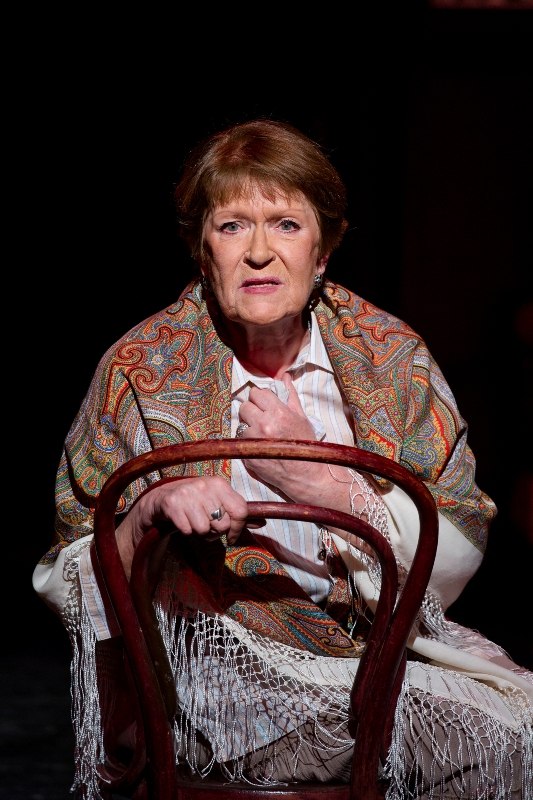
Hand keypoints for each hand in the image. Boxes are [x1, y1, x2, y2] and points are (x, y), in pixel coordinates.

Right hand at [115, 476, 253, 578]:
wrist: (161, 499)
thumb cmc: (195, 503)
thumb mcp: (217, 501)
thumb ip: (237, 513)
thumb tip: (263, 522)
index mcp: (220, 483)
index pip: (241, 510)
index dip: (238, 529)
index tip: (231, 536)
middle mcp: (205, 485)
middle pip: (223, 524)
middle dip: (215, 532)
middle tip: (206, 527)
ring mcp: (188, 493)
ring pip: (205, 529)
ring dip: (199, 532)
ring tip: (194, 523)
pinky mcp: (172, 504)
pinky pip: (187, 530)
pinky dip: (185, 531)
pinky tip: (182, 522)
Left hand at [238, 373, 326, 497]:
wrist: (306, 475)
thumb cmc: (306, 445)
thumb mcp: (301, 417)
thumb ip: (290, 395)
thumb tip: (284, 376)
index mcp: (278, 413)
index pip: (256, 393)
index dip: (260, 397)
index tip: (265, 403)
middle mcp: (264, 425)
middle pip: (244, 406)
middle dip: (252, 409)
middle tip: (262, 417)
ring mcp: (254, 441)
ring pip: (240, 423)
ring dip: (248, 426)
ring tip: (262, 434)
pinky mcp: (248, 455)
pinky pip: (240, 440)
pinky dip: (247, 441)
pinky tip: (260, 446)